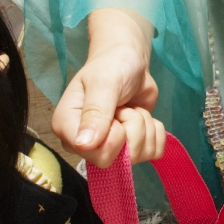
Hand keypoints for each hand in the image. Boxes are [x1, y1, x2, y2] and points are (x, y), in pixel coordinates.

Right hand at [51, 8, 164, 166]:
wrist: (130, 62)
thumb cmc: (111, 66)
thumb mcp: (103, 83)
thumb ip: (95, 112)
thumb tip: (83, 145)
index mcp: (67, 128)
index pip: (94, 155)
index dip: (114, 137)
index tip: (114, 113)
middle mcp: (84, 144)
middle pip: (118, 161)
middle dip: (132, 130)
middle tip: (123, 109)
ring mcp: (109, 148)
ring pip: (139, 156)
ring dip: (144, 126)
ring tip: (130, 108)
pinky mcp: (131, 147)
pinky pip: (153, 153)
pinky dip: (156, 132)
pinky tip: (142, 115)